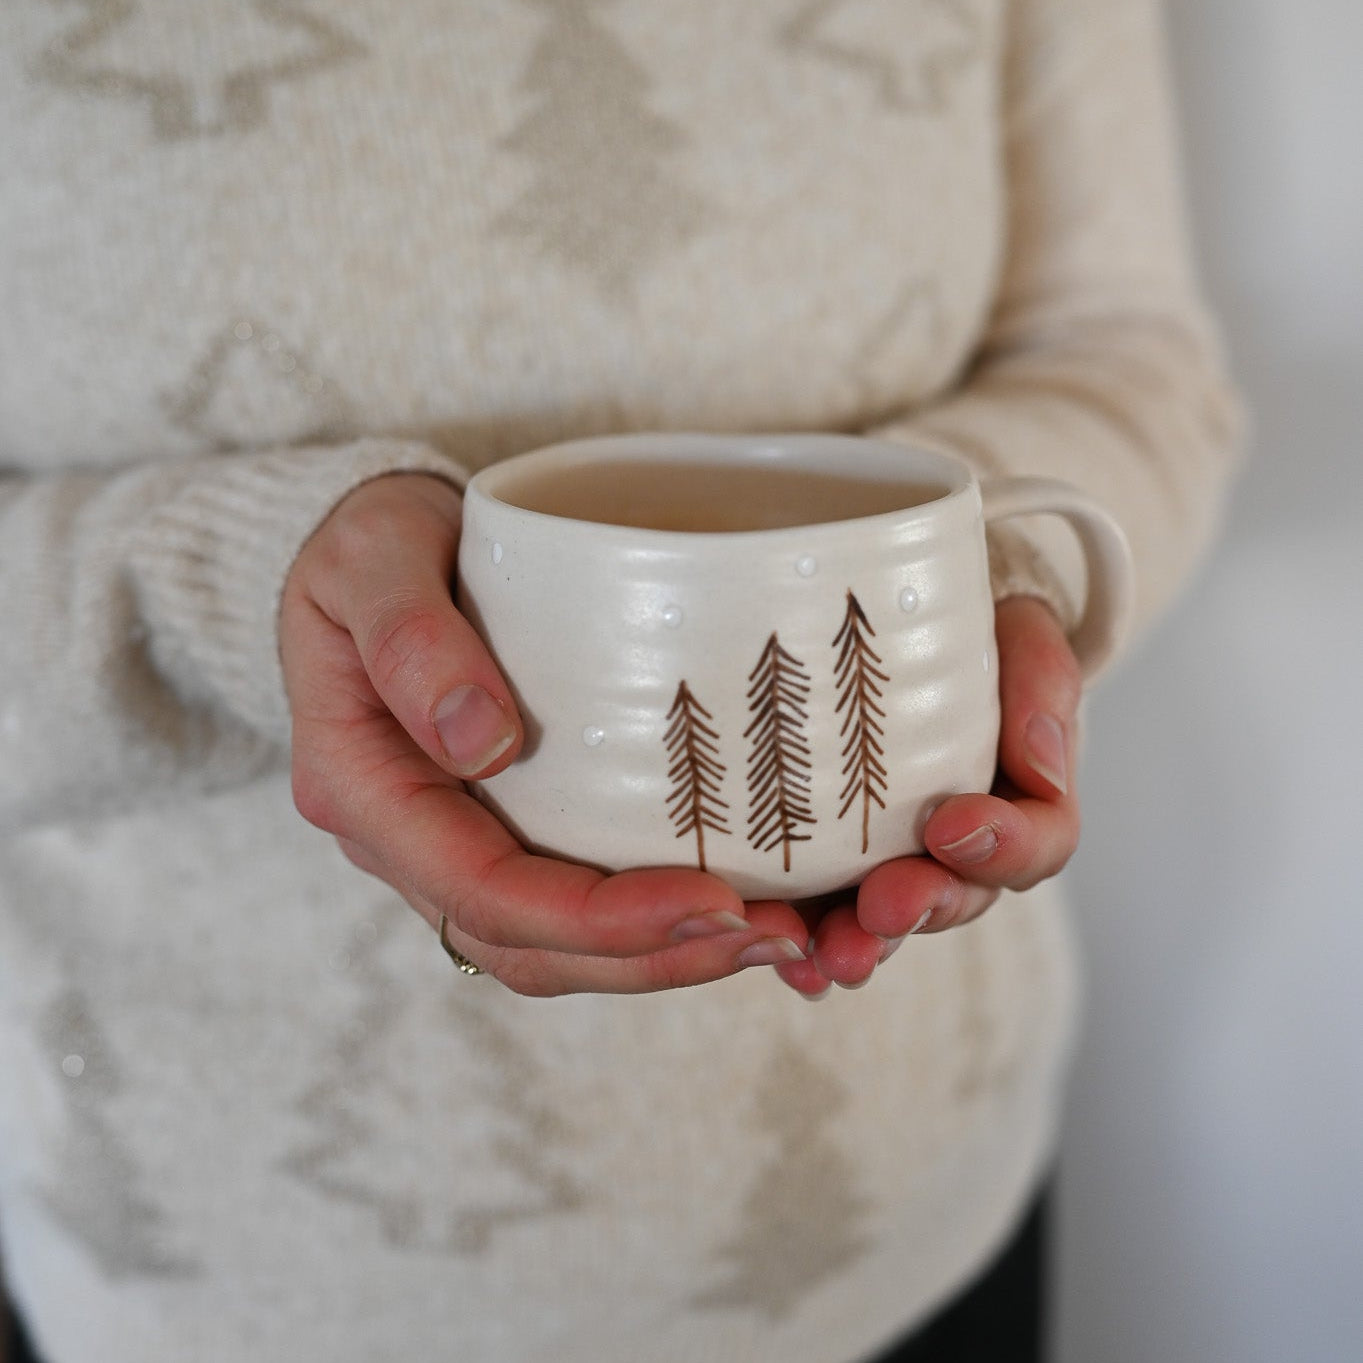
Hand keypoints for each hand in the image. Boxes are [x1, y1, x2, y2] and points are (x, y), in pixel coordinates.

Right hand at [279, 473, 809, 994]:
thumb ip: (409, 639)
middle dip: (654, 956)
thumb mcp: (373, 554)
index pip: (481, 891)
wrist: (376, 545)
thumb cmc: (375, 541)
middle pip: (528, 946)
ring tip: (779, 938)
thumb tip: (483, 740)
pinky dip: (653, 919)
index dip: (596, 918)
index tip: (712, 900)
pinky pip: (573, 903)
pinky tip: (737, 900)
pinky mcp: (505, 826)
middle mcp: (405, 840)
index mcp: (361, 786)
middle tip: (775, 938)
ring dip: (666, 956)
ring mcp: (455, 841)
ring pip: (556, 947)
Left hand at [772, 595, 1081, 997]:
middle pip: (955, 898)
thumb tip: (1041, 765)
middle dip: (920, 907)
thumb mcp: (1019, 636)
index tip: (952, 826)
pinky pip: (818, 917)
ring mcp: (891, 866)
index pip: (1035, 842)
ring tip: (825, 954)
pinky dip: (801, 943)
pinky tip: (783, 959)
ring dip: (859, 943)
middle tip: (883, 906)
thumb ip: (1041, 684)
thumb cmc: (971, 635)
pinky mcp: (826, 869)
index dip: (1002, 846)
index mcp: (1021, 802)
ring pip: (885, 924)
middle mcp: (958, 851)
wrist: (898, 629)